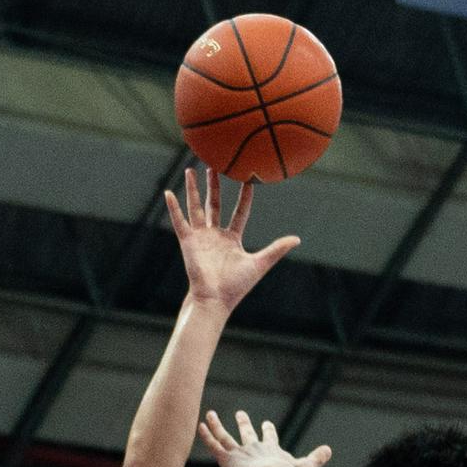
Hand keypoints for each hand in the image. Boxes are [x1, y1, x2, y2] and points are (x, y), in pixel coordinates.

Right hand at [166, 168, 298, 313]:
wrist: (215, 299)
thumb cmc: (237, 286)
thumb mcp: (260, 263)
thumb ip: (276, 249)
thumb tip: (297, 239)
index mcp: (232, 238)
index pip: (240, 211)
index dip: (244, 195)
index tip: (247, 178)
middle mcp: (216, 234)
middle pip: (214, 204)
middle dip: (214, 185)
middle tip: (213, 166)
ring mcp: (201, 237)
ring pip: (196, 207)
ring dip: (193, 189)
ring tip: (190, 170)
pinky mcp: (188, 241)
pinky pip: (179, 221)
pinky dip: (173, 208)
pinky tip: (168, 193)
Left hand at [200, 408, 327, 466]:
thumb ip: (316, 459)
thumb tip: (330, 450)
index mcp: (270, 450)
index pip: (269, 438)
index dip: (268, 431)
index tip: (267, 423)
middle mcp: (254, 448)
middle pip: (247, 433)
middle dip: (244, 424)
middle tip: (240, 414)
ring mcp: (239, 452)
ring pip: (225, 436)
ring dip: (217, 425)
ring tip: (210, 414)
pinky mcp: (227, 458)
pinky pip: (214, 445)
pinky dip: (207, 436)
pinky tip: (200, 426)